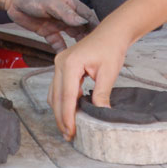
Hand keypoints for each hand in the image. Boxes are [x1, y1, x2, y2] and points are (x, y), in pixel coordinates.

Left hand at [4, 0, 98, 50]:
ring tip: (84, 57)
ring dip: (78, 46)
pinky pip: (57, 42)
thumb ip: (66, 13)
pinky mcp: (47, 31)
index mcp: (70, 4)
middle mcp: (66, 14)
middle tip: (95, 53)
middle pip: (82, 28)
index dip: (96, 27)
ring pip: (72, 37)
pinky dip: (62, 50)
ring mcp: (57, 23)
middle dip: (89, 39)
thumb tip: (83, 22)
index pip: (88, 17)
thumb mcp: (50, 1)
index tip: (103, 39)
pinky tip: (67, 58)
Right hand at [48, 26, 127, 140]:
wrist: (111, 33)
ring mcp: (59, 64)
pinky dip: (63, 101)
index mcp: (70, 64)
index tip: (71, 131)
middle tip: (68, 135)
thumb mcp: (108, 73)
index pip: (67, 96)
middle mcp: (60, 63)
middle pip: (57, 97)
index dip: (68, 116)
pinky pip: (58, 88)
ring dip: (60, 111)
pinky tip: (71, 111)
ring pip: (55, 94)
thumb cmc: (111, 48)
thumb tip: (100, 114)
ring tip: (68, 127)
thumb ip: (102, 94)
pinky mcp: (62, 66)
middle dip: (61, 118)